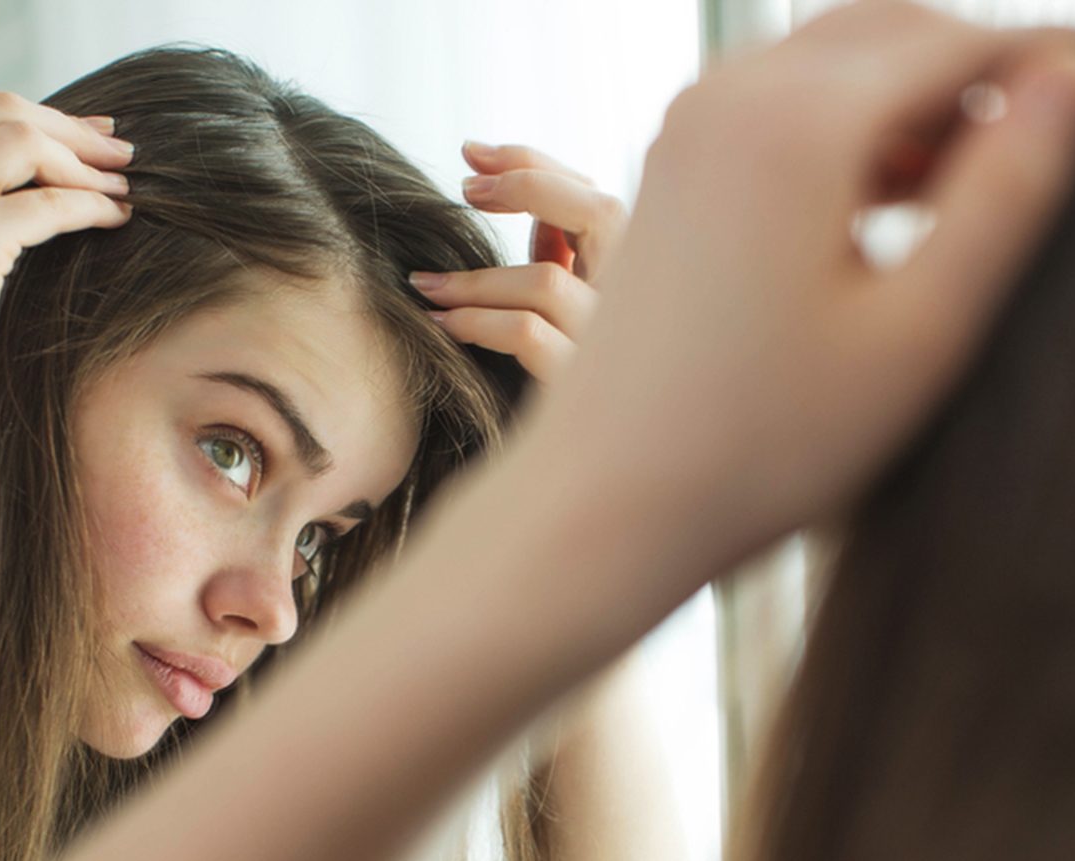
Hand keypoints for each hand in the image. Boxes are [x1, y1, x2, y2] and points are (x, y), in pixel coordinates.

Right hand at [0, 92, 133, 446]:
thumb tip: (33, 186)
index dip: (49, 118)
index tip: (94, 132)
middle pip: (6, 114)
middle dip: (75, 130)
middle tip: (123, 153)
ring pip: (27, 145)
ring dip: (87, 164)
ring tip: (125, 189)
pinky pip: (49, 205)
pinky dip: (92, 205)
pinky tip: (116, 218)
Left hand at [410, 143, 626, 382]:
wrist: (608, 490)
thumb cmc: (593, 403)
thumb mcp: (584, 326)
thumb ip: (571, 270)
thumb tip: (538, 221)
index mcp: (647, 285)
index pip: (600, 198)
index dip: (537, 165)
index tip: (476, 157)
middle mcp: (647, 309)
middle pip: (598, 212)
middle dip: (524, 182)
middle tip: (463, 186)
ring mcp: (622, 352)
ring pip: (548, 282)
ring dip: (475, 278)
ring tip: (426, 285)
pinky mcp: (590, 395)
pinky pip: (529, 337)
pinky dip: (478, 322)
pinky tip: (444, 326)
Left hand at [535, 1, 1074, 586]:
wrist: (606, 500)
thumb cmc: (760, 443)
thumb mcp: (917, 329)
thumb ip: (1006, 192)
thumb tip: (1068, 78)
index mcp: (798, 121)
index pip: (956, 44)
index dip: (1037, 72)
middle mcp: (727, 100)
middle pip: (886, 33)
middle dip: (964, 79)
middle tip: (1015, 167)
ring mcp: (682, 137)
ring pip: (826, 69)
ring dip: (900, 108)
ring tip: (948, 204)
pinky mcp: (663, 181)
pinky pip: (770, 115)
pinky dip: (835, 137)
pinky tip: (867, 216)